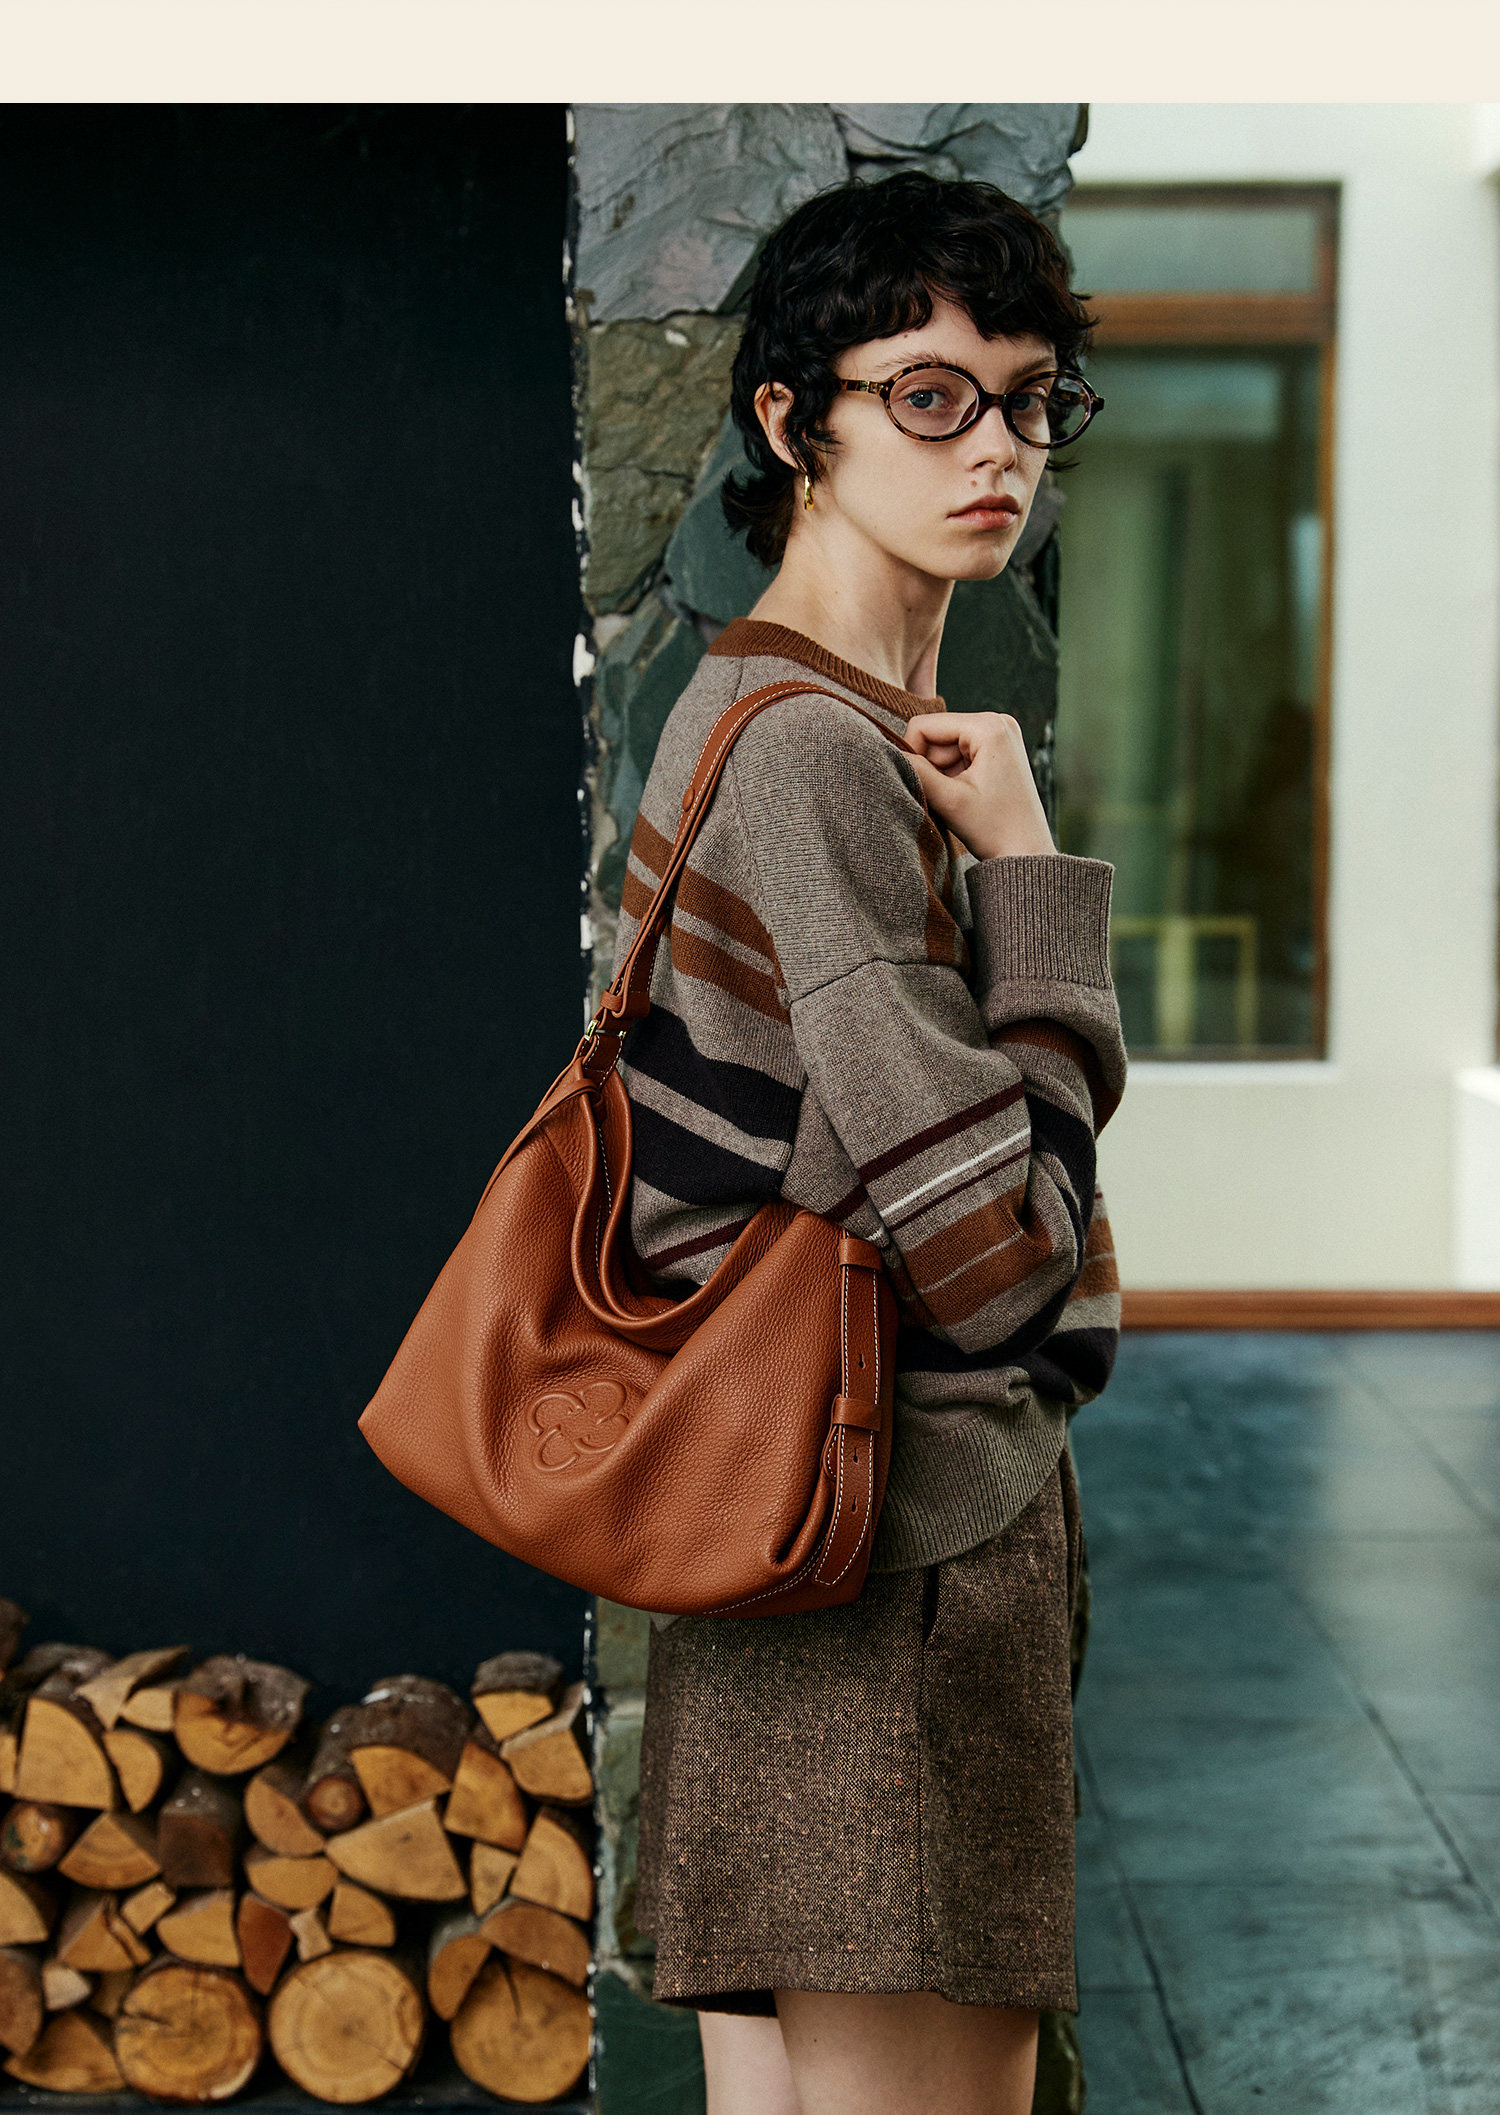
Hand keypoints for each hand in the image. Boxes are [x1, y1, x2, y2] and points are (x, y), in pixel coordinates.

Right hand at [902, 711, 1056, 861]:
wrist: (1026, 852)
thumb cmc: (995, 829)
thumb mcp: (949, 800)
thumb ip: (916, 772)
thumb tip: (887, 753)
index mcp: (989, 726)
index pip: (925, 725)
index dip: (911, 754)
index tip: (918, 784)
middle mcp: (998, 722)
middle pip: (936, 735)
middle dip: (931, 767)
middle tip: (944, 797)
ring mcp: (1000, 735)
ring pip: (945, 748)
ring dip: (942, 774)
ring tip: (957, 800)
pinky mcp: (999, 750)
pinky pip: (960, 756)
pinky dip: (953, 776)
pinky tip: (965, 797)